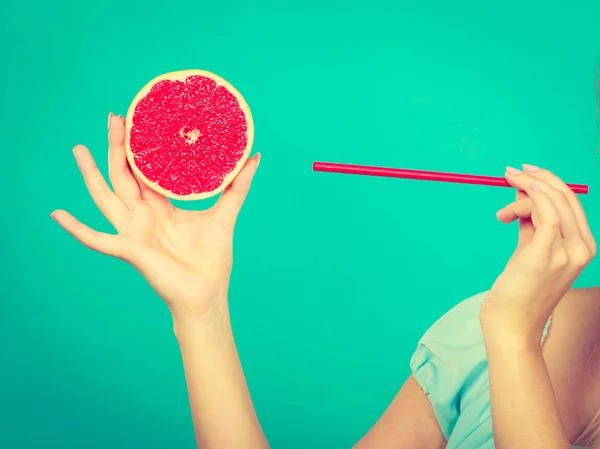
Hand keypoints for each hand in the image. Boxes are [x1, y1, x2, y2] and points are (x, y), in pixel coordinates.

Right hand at [51, 114, 259, 320]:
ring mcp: (133, 231)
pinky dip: (77, 229)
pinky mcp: (129, 249)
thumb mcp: (225, 214)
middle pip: (125, 175)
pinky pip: (97, 239)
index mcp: (162, 206)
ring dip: (90, 175)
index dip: (142, 148)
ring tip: (78, 149)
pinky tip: (57, 215)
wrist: (206, 294)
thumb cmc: (213, 258)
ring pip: (106, 197)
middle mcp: (144, 215)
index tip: (139, 119)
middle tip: (114, 117)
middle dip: (118, 147)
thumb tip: (255, 156)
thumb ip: (238, 186)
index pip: (147, 171)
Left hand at [480, 165, 595, 339]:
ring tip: (502, 213)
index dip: (549, 181)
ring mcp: (568, 253)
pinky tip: (513, 198)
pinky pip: (545, 213)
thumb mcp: (530, 250)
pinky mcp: (546, 255)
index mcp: (583, 247)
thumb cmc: (518, 290)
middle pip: (565, 197)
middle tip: (510, 171)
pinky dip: (530, 197)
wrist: (512, 326)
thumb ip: (531, 222)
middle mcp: (582, 249)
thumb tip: (523, 190)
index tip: (524, 172)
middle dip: (536, 177)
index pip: (571, 202)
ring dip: (524, 190)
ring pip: (552, 201)